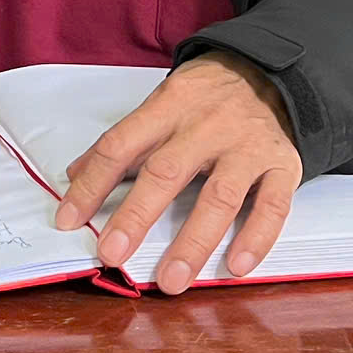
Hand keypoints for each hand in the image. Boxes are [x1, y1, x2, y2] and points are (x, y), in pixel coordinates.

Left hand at [53, 52, 300, 291]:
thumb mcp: (162, 103)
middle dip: (136, 216)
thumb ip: (123, 141)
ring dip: (193, 242)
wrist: (273, 72)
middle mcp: (207, 126)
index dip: (92, 184)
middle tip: (111, 255)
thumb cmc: (207, 97)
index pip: (121, 145)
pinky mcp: (283, 165)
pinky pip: (273, 205)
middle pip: (166, 171)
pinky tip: (236, 267)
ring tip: (171, 281)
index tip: (68, 220)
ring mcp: (248, 147)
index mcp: (170, 106)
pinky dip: (256, 237)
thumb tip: (74, 174)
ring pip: (219, 196)